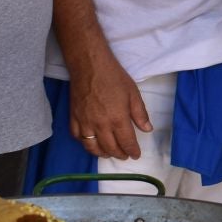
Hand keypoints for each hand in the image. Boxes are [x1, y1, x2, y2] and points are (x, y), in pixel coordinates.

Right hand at [67, 45, 151, 160]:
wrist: (89, 66)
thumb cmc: (114, 77)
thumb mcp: (133, 93)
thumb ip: (140, 114)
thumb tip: (147, 129)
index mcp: (118, 119)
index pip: (126, 142)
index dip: (132, 151)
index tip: (136, 155)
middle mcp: (100, 125)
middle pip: (110, 148)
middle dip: (119, 154)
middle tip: (124, 156)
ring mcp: (85, 122)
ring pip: (92, 147)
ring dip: (102, 153)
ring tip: (109, 154)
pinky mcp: (74, 118)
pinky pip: (78, 137)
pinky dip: (85, 143)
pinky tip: (91, 143)